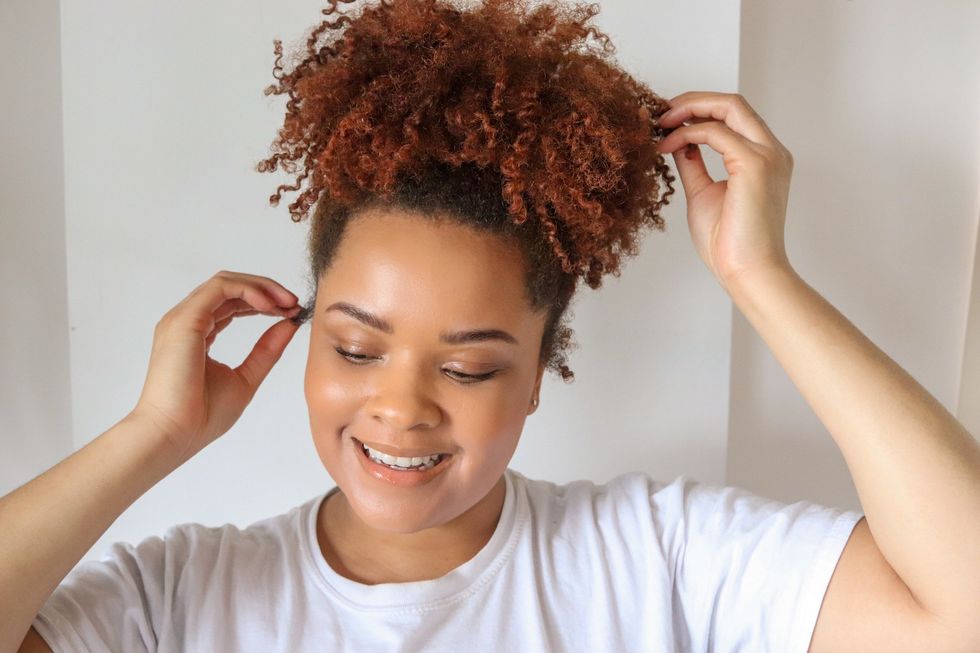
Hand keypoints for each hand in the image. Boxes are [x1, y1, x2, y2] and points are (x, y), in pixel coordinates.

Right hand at [130, 270, 302, 463]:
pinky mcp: (185, 320)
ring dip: (260, 287)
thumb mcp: (247, 377)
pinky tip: (269, 305)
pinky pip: (220, 289)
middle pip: (230, 288)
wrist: (175, 434)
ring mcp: (182, 318)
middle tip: (294, 303)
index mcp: (197, 333)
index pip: (231, 304)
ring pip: (225, 282)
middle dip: (266, 290)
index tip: (291, 312)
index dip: (264, 303)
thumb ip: (267, 350)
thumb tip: (289, 324)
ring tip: (286, 302)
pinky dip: (248, 290)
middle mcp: (186, 321)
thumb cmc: (201, 416)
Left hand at [655, 92, 795, 289]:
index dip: (698, 110)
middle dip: (692, 101)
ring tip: (660, 126)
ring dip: (688, 109)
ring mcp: (767, 155)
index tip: (667, 121)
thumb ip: (694, 164)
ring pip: (729, 106)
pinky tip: (666, 147)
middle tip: (659, 114)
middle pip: (733, 102)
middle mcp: (772, 151)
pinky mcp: (755, 164)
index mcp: (764, 158)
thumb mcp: (703, 193)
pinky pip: (715, 132)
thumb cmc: (728, 243)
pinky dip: (687, 133)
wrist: (747, 272)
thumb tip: (678, 142)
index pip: (734, 116)